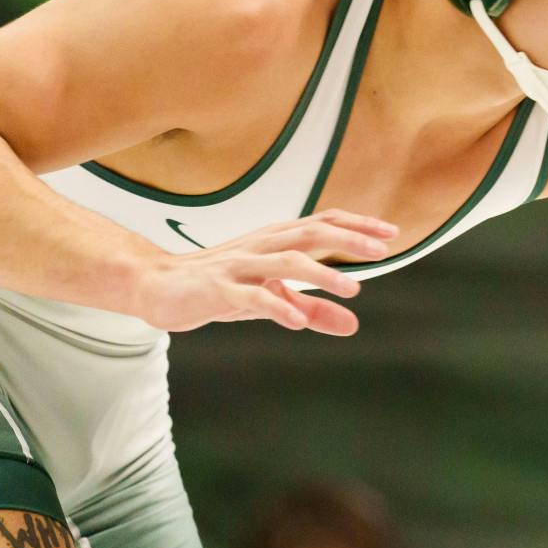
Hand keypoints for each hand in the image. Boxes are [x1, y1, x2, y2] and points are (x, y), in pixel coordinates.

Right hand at [126, 208, 397, 335]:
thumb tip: (353, 324)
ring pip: (284, 261)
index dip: (356, 226)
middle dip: (348, 240)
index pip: (322, 223)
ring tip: (352, 289)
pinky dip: (275, 305)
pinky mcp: (217, 289)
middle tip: (381, 250)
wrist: (157, 287)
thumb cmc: (221, 286)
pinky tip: (295, 321)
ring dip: (320, 274)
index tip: (390, 233)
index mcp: (275, 240)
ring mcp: (239, 266)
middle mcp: (261, 246)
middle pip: (309, 234)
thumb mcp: (272, 297)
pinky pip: (250, 296)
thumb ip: (312, 309)